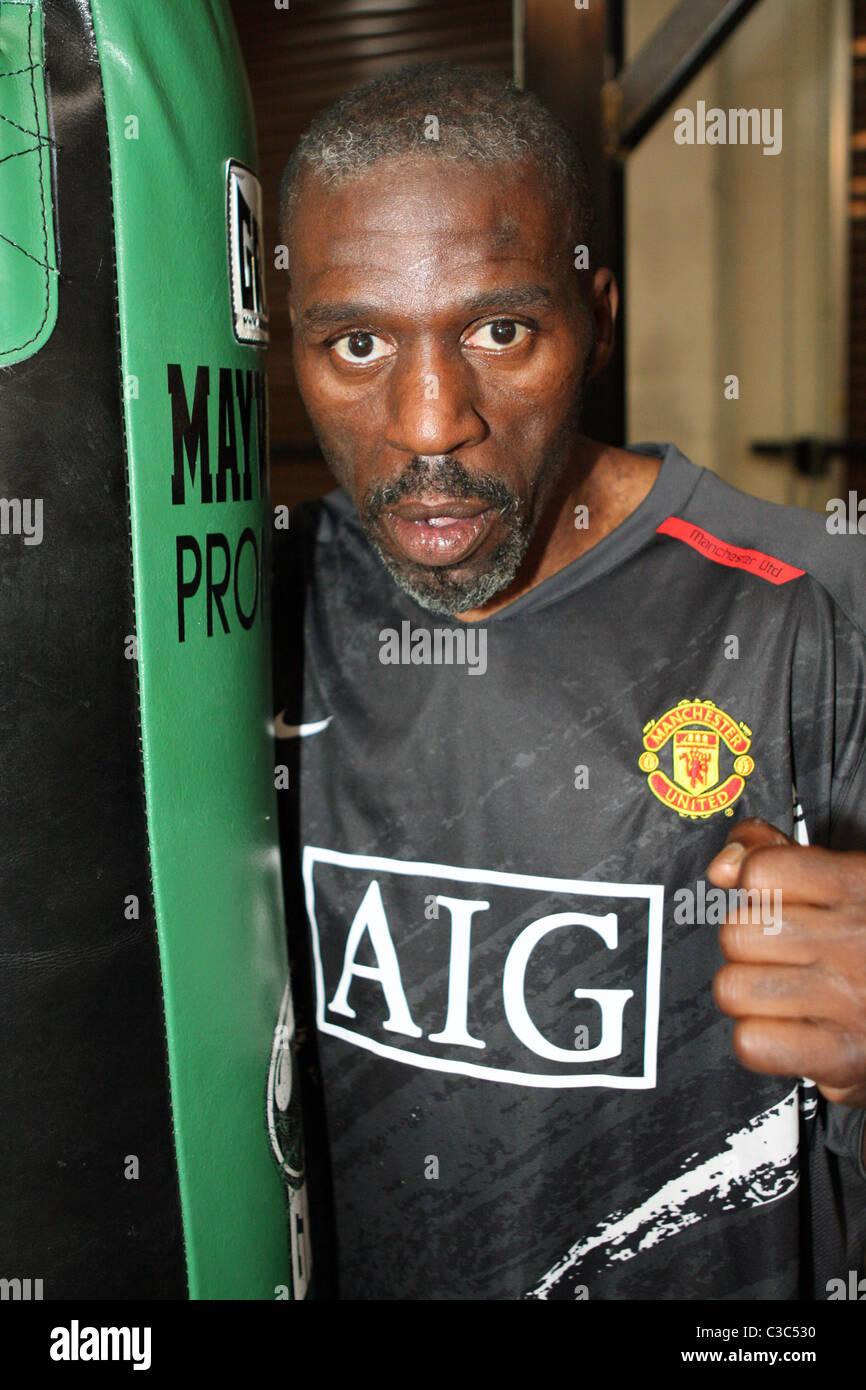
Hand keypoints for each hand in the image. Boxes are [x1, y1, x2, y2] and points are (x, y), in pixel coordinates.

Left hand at [707, 819, 865, 1136]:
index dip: (756, 884)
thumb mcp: (855, 880)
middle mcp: (854, 941)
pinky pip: (753, 1042)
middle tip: (782, 952)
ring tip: (784, 990)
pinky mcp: (845, 1057)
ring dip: (750, 992)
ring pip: (735, 988)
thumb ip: (781, 857)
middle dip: (750, 943)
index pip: (761, 872)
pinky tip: (790, 1029)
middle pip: (738, 933)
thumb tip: (724, 866)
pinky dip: (762, 1040)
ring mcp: (849, 1000)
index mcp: (861, 886)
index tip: (770, 897)